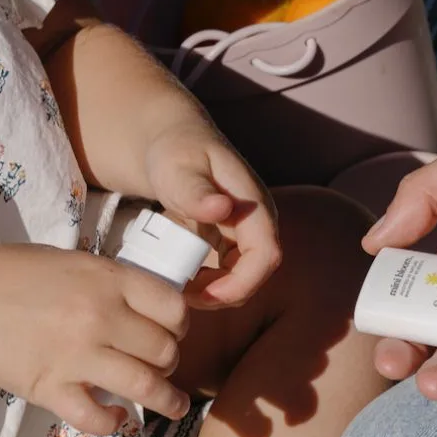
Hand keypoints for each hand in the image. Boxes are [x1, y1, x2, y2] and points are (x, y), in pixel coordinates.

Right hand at [0, 243, 191, 434]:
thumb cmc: (17, 273)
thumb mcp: (75, 262)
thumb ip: (113, 283)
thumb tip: (151, 306)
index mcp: (108, 279)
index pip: (174, 308)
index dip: (181, 324)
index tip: (174, 332)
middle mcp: (99, 317)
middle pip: (164, 350)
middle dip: (170, 362)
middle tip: (162, 366)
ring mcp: (76, 355)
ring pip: (145, 387)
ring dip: (168, 400)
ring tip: (175, 406)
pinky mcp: (51, 388)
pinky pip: (96, 418)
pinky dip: (113, 423)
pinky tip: (117, 417)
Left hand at [142, 118, 280, 307]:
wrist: (171, 141)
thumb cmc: (174, 150)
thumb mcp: (178, 167)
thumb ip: (195, 190)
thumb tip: (222, 209)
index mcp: (253, 205)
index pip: (265, 256)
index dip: (241, 283)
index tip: (204, 295)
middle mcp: (256, 222)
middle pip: (254, 275)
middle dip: (222, 294)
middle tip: (181, 296)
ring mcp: (243, 233)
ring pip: (239, 278)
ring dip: (212, 291)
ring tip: (176, 288)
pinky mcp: (228, 241)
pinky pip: (223, 273)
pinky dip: (203, 282)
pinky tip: (177, 276)